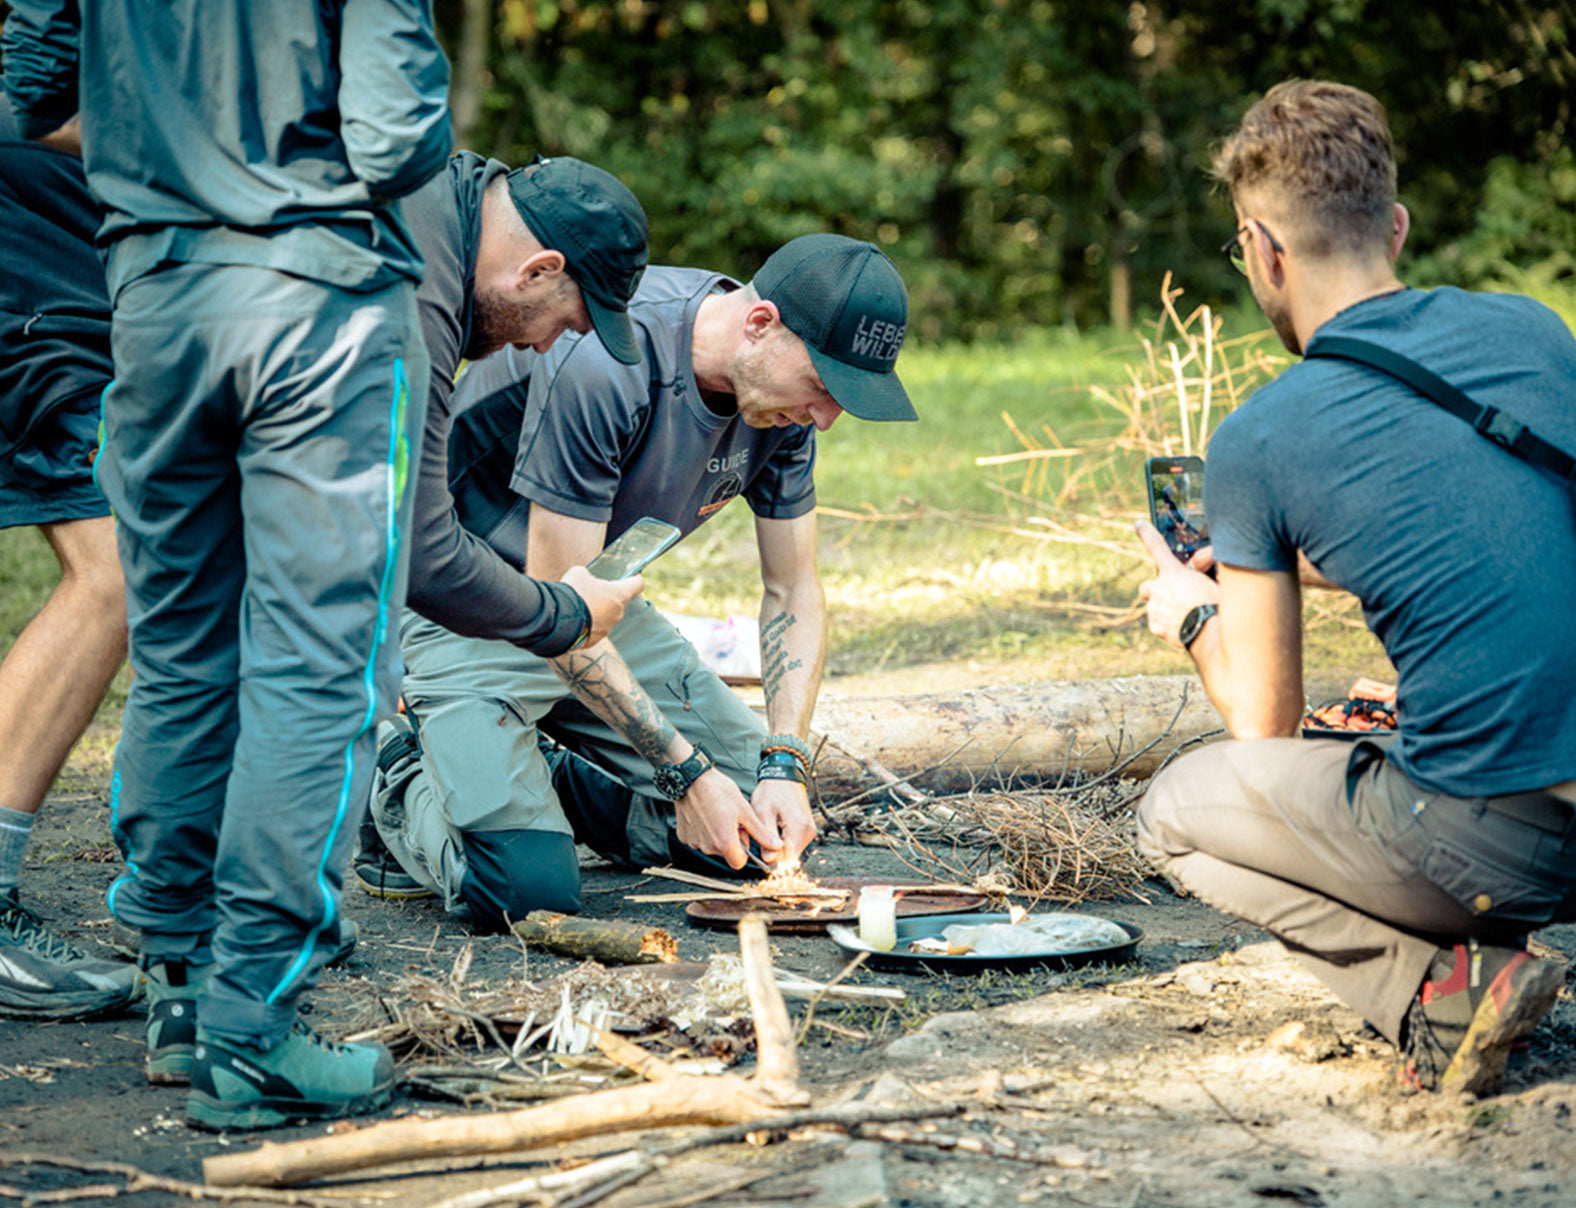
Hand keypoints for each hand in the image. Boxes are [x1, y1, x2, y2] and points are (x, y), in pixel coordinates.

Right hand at [561, 565, 642, 645]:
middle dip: (607, 596)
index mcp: (620, 595)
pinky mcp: (594, 640)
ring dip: (595, 612)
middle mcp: (617, 613)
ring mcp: (607, 629)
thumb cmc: (573, 592)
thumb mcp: (579, 574)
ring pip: (605, 617)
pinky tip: (573, 619)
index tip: (632, 576)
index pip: (637, 585)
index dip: (634, 579)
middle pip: (618, 602)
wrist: (558, 619)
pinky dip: (585, 624)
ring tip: (578, 606)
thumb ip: (588, 576)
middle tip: (592, 591)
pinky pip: (593, 630)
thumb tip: (585, 580)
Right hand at [674, 769, 782, 869]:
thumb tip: (776, 846)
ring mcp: (694, 842)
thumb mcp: (744, 810)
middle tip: (730, 820)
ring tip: (717, 815)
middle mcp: (707, 847)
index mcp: (724, 842)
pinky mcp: (684, 836)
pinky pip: (698, 840)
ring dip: (717, 835)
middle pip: (725, 853)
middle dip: (730, 841)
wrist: (691, 779)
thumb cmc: (718, 790)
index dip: (744, 851)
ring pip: (712, 846)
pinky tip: (705, 816)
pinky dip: (703, 832)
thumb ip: (760, 833)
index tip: (742, 834)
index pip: (739, 863)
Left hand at [750, 780, 816, 865]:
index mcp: (799, 828)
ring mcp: (810, 831)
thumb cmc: (772, 790)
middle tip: (765, 831)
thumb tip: (769, 859)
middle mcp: (809, 831)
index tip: (760, 842)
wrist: (783, 776)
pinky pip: (794, 843)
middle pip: (789, 856)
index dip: (770, 855)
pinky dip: (784, 839)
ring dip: (778, 844)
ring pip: (791, 850)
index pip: (786, 859)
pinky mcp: (808, 829)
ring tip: (771, 825)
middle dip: (774, 849)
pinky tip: (777, 825)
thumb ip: (767, 837)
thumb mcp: (763, 812)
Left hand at [1136, 519, 1218, 649]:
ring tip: (1184, 613)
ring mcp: (1154, 609)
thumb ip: (1205, 565)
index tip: (1139, 525)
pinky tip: (1182, 625)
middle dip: (1156, 589)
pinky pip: (1157, 623)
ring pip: (1153, 606)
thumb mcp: (1214, 579)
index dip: (1147, 533)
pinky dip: (1166, 624)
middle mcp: (1158, 589)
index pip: (1157, 546)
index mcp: (1173, 572)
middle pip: (1147, 586)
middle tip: (1173, 595)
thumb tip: (1206, 555)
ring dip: (1164, 607)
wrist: (1211, 633)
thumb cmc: (1216, 604)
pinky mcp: (1155, 627)